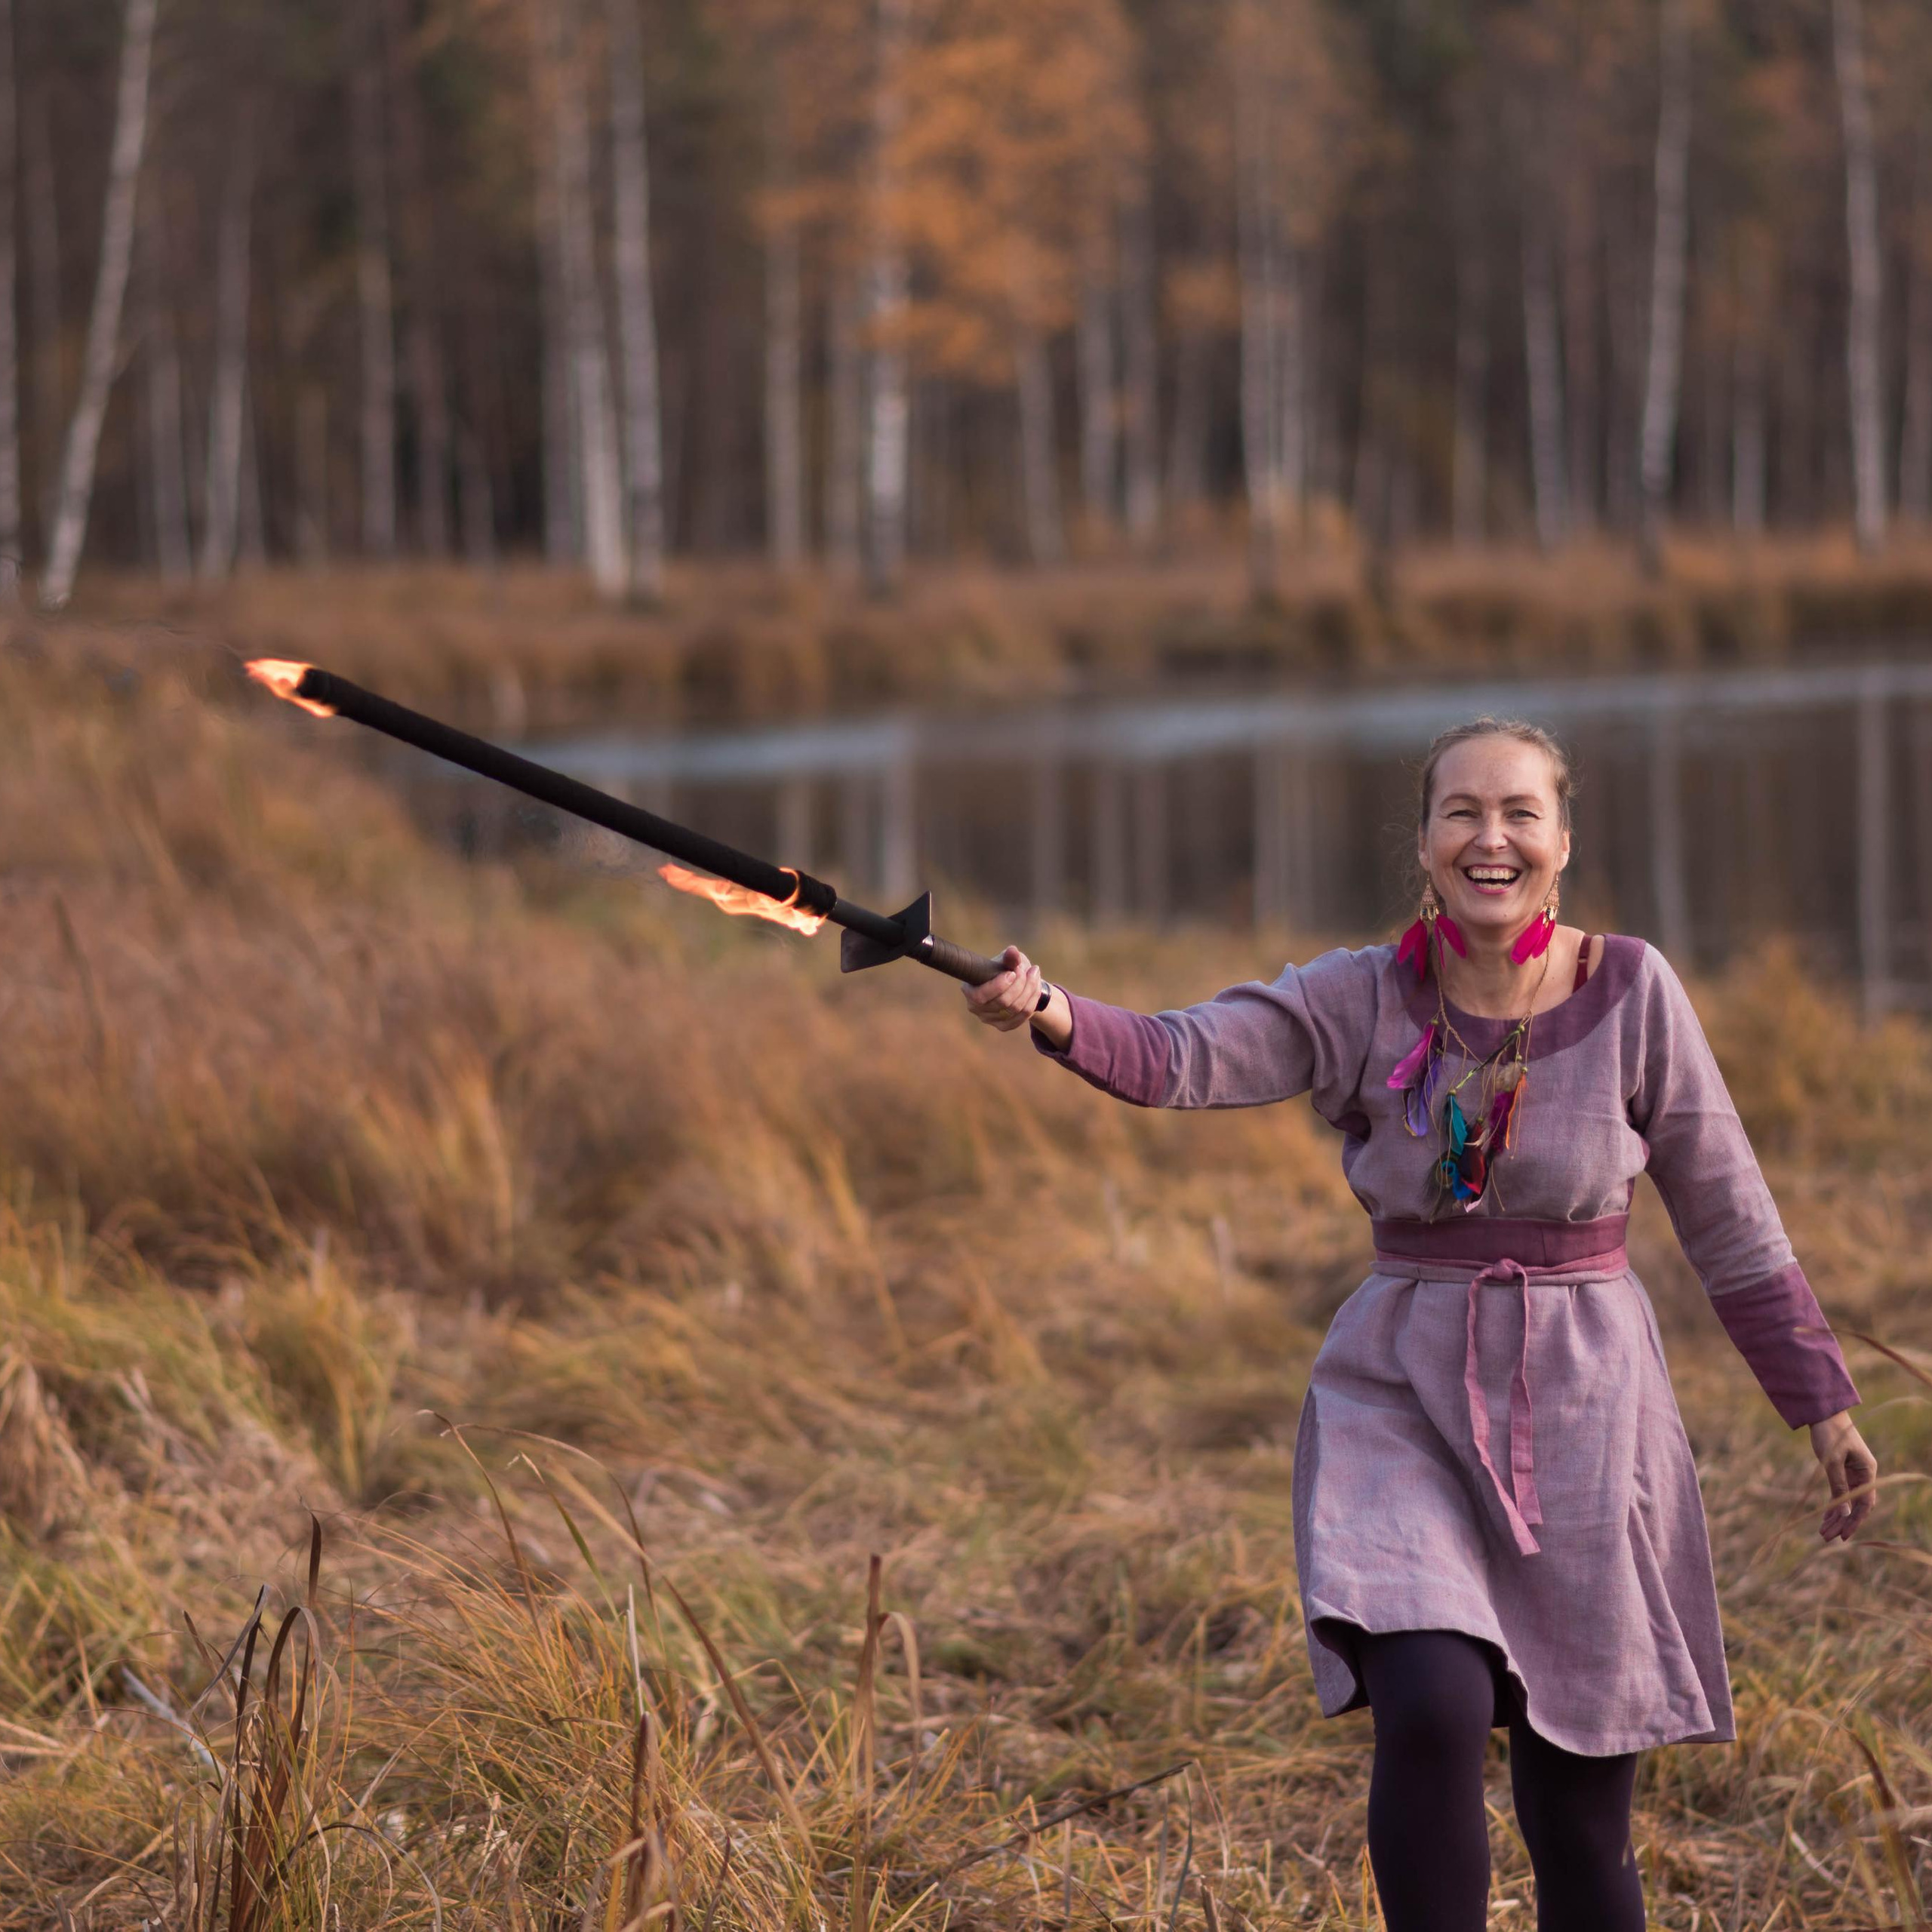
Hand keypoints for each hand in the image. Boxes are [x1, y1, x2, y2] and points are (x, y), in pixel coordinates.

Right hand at [963, 945, 1042, 1032]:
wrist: (1016, 984)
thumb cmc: (1006, 969)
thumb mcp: (1007, 960)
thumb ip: (1009, 957)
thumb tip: (1012, 951)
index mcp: (969, 990)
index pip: (980, 996)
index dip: (999, 985)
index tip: (1013, 972)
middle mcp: (976, 1008)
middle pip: (1002, 1002)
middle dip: (1020, 984)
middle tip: (1029, 969)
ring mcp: (990, 1020)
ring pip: (1015, 1009)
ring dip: (1030, 990)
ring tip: (1035, 973)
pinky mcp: (1004, 1026)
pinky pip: (1022, 1016)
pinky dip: (1032, 1000)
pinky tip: (1036, 987)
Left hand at [1809, 1411, 1876, 1541]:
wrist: (1824, 1413)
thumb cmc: (1830, 1433)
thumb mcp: (1832, 1461)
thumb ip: (1838, 1486)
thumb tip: (1843, 1512)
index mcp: (1868, 1472)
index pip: (1864, 1504)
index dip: (1854, 1521)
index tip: (1844, 1536)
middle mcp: (1863, 1475)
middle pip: (1856, 1506)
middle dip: (1842, 1523)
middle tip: (1827, 1538)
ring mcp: (1852, 1474)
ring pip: (1846, 1501)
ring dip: (1836, 1517)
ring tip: (1823, 1533)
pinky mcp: (1841, 1471)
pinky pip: (1839, 1493)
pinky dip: (1832, 1505)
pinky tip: (1824, 1518)